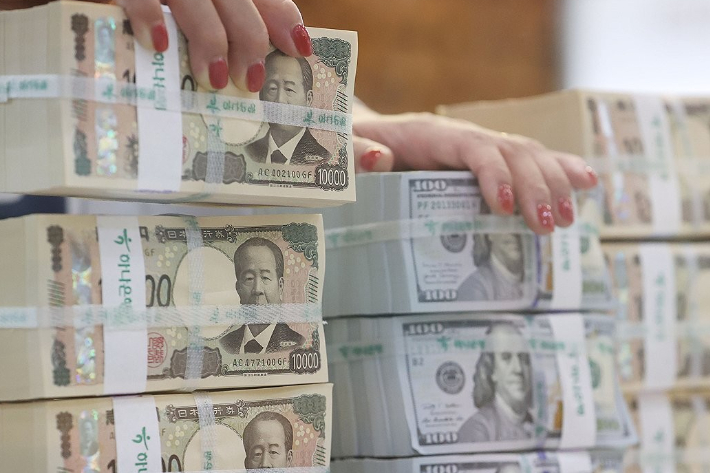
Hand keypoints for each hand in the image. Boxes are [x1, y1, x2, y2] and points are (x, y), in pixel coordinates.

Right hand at [2, 0, 311, 92]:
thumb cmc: (123, 1)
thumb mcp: (178, 7)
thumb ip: (206, 19)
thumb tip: (244, 63)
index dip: (282, 14)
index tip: (301, 50)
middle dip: (251, 35)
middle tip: (252, 82)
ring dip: (210, 35)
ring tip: (216, 80)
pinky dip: (148, 13)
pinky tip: (158, 44)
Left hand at [352, 107, 597, 234]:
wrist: (366, 140)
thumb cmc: (356, 151)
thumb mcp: (346, 152)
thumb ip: (356, 155)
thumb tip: (378, 158)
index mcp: (433, 136)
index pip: (475, 149)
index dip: (494, 174)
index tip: (503, 207)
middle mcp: (464, 137)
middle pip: (512, 152)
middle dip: (534, 187)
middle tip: (546, 226)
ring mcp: (481, 146)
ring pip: (529, 155)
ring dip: (554, 185)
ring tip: (566, 221)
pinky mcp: (491, 160)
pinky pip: (531, 160)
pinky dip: (561, 170)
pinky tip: (588, 183)